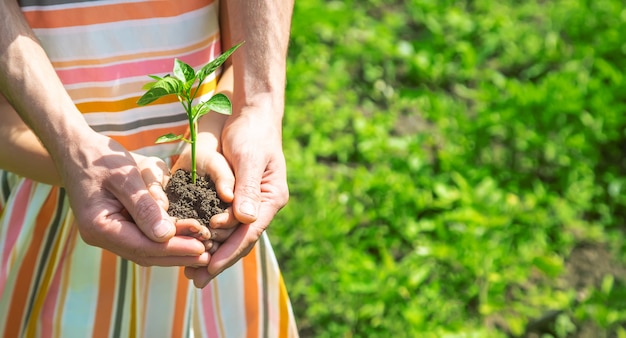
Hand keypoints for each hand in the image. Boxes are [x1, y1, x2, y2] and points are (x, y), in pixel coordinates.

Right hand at [64, 133, 209, 266]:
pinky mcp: (119, 226)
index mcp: (99, 226)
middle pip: (146, 254)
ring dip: (175, 251)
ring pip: (146, 250)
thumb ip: (144, 205)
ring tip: (204, 250)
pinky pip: (144, 239)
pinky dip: (166, 239)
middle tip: (209, 254)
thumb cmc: (101, 157)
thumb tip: (165, 234)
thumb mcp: (125, 176)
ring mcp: (109, 234)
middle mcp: (102, 236)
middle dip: (178, 255)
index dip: (174, 249)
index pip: (143, 246)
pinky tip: (188, 237)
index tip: (201, 247)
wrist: (78, 149)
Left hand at [186, 105, 288, 287]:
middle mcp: (262, 206)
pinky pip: (223, 223)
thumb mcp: (249, 158)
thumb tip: (246, 219)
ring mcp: (250, 203)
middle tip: (195, 279)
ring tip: (191, 272)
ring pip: (231, 235)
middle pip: (240, 240)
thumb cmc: (252, 132)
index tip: (209, 267)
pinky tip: (194, 246)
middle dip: (218, 260)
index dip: (229, 252)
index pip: (249, 233)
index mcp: (271, 198)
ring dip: (212, 252)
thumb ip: (248, 188)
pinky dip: (209, 236)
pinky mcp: (237, 198)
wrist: (252, 115)